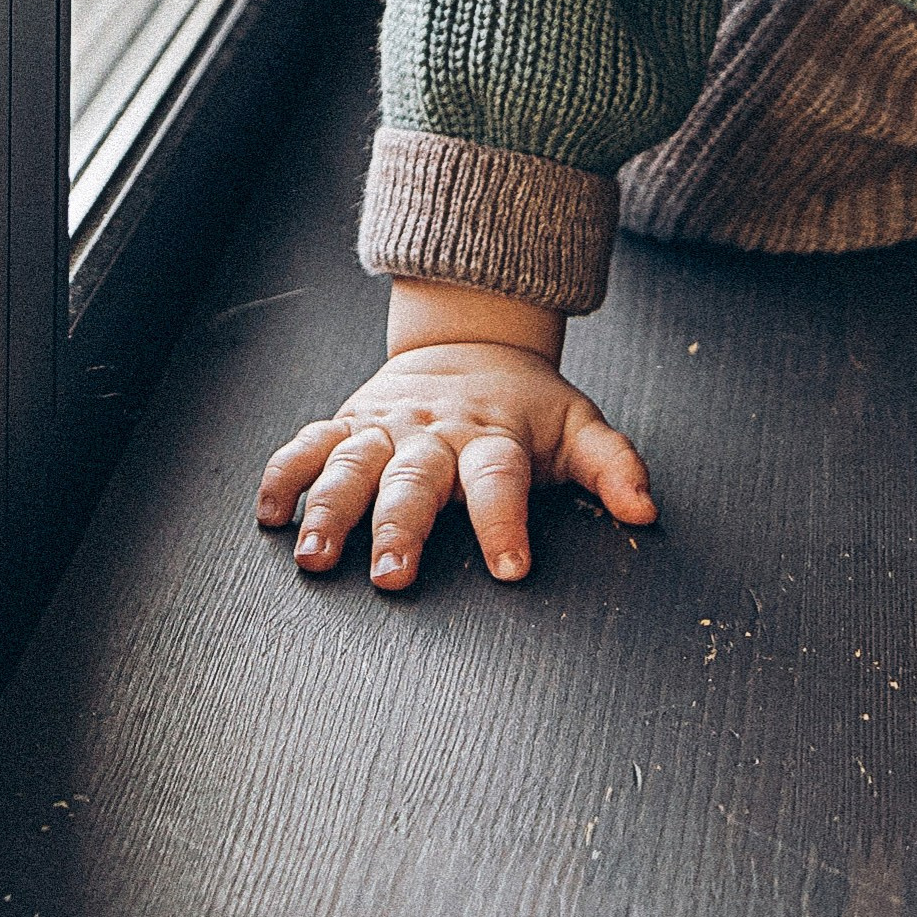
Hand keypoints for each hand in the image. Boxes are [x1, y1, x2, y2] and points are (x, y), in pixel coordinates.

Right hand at [257, 287, 655, 588]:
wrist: (472, 339)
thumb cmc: (527, 405)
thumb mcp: (578, 426)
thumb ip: (613, 467)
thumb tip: (646, 512)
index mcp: (493, 438)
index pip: (501, 480)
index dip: (505, 523)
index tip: (511, 569)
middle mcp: (435, 435)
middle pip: (416, 481)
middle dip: (401, 529)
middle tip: (392, 577)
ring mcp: (387, 427)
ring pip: (352, 465)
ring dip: (331, 509)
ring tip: (315, 557)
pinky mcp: (349, 422)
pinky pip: (308, 444)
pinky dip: (284, 474)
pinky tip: (269, 513)